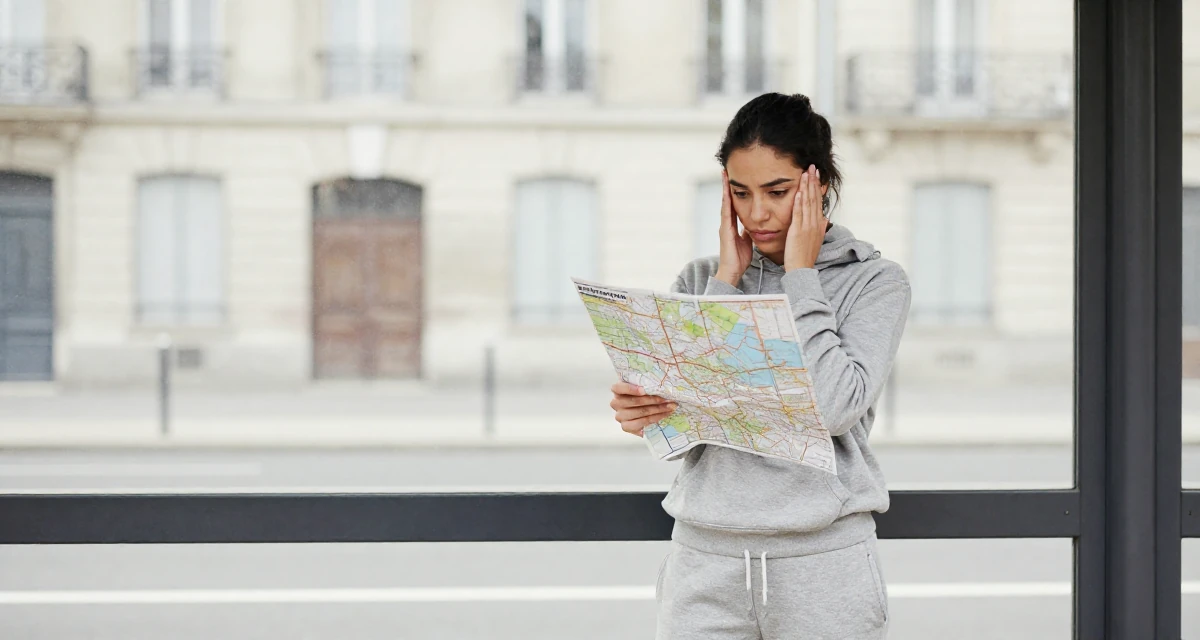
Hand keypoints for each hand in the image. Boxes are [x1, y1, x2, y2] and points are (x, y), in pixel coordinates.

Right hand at [609, 382, 676, 437]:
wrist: (646, 412)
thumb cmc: (645, 395)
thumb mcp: (643, 386)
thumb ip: (646, 383)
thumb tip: (659, 379)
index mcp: (617, 390)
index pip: (618, 388)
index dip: (630, 389)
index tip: (644, 390)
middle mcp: (615, 403)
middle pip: (633, 401)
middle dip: (653, 400)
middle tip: (667, 399)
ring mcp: (620, 416)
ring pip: (639, 412)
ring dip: (657, 409)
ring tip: (670, 407)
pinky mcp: (625, 427)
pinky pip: (640, 423)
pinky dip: (654, 418)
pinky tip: (663, 415)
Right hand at [715, 170, 753, 286]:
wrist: (732, 272)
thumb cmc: (739, 259)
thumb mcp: (747, 241)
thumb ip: (747, 231)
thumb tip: (752, 224)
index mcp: (733, 225)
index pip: (734, 204)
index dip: (734, 191)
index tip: (734, 178)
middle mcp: (727, 223)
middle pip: (727, 200)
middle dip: (726, 185)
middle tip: (726, 170)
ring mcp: (724, 226)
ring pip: (725, 203)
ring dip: (724, 189)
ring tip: (724, 175)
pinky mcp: (724, 231)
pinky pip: (726, 213)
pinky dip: (726, 201)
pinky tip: (727, 192)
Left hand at [784, 165, 826, 271]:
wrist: (802, 269)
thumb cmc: (806, 256)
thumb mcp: (815, 240)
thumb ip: (820, 228)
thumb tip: (825, 219)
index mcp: (819, 224)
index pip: (818, 201)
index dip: (817, 187)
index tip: (816, 175)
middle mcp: (815, 223)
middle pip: (814, 198)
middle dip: (813, 182)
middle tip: (812, 167)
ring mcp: (807, 227)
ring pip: (808, 203)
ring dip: (806, 187)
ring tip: (806, 173)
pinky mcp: (798, 231)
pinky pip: (799, 214)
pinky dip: (799, 202)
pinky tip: (798, 191)